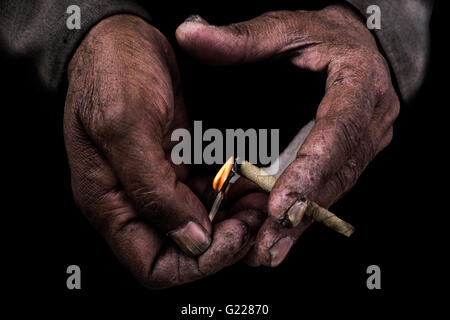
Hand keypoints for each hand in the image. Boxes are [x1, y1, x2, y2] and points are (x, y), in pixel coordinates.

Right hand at [64, 14, 264, 287]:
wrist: (118, 37)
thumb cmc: (110, 72)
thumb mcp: (126, 126)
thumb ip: (152, 190)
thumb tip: (189, 239)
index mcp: (111, 203)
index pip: (154, 266)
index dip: (197, 263)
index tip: (230, 237)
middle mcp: (134, 201)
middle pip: (183, 251)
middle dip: (224, 241)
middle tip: (253, 215)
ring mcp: (158, 184)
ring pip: (201, 226)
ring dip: (233, 219)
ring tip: (258, 197)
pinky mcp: (176, 166)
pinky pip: (208, 197)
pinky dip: (231, 195)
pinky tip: (248, 182)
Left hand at [176, 5, 399, 265]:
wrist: (361, 47)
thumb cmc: (326, 37)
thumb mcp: (288, 29)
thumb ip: (242, 38)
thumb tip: (190, 33)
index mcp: (359, 87)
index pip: (338, 133)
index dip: (309, 171)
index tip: (280, 204)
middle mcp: (369, 123)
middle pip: (336, 175)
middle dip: (300, 214)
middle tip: (265, 245)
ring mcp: (364, 144)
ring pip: (333, 191)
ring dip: (299, 223)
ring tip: (266, 251)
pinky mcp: (351, 157)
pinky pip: (328, 190)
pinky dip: (302, 215)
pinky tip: (278, 236)